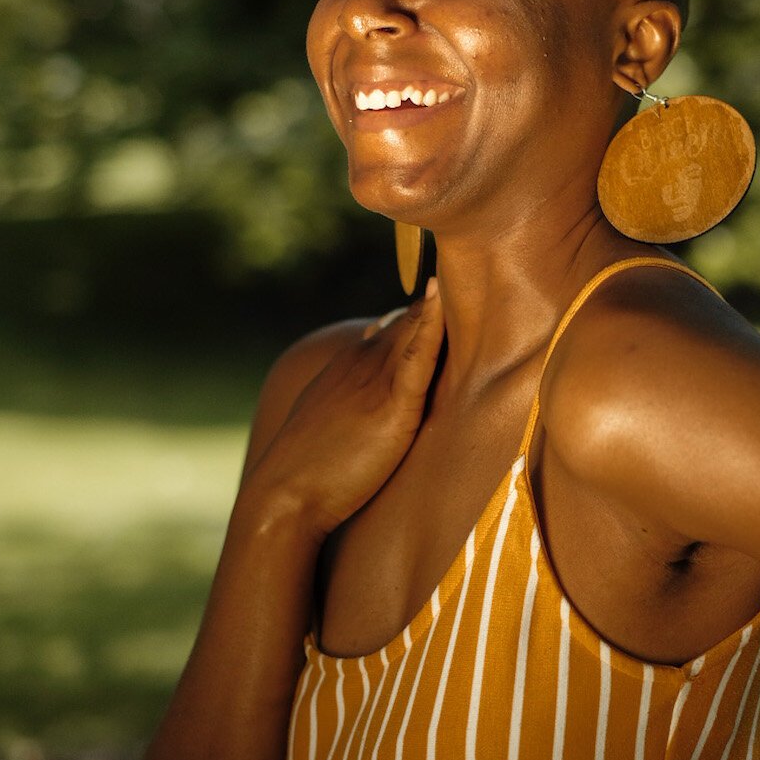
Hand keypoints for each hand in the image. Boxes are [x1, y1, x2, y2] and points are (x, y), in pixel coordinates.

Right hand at [239, 277, 445, 534]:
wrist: (284, 495)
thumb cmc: (308, 470)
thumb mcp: (330, 421)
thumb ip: (353, 403)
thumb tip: (378, 401)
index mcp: (350, 364)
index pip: (396, 327)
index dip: (425, 312)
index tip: (453, 290)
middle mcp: (362, 361)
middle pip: (410, 318)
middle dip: (441, 299)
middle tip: (475, 263)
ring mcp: (376, 379)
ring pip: (415, 327)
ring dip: (440, 301)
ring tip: (469, 263)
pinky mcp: (391, 404)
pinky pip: (417, 355)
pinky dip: (430, 324)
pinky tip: (441, 295)